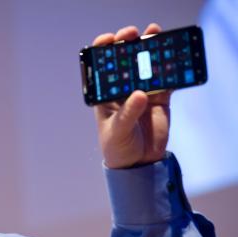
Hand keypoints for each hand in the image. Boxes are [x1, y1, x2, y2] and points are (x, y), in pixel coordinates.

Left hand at [93, 23, 171, 168]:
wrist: (138, 163)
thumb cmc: (117, 147)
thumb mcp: (118, 132)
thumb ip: (127, 114)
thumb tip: (140, 94)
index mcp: (104, 94)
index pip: (101, 67)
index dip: (103, 50)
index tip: (109, 40)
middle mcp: (121, 89)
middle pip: (124, 61)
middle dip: (127, 44)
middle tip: (132, 34)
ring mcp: (141, 92)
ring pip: (145, 66)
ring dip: (149, 50)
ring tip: (154, 35)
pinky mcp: (159, 98)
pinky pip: (165, 79)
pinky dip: (169, 68)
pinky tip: (172, 59)